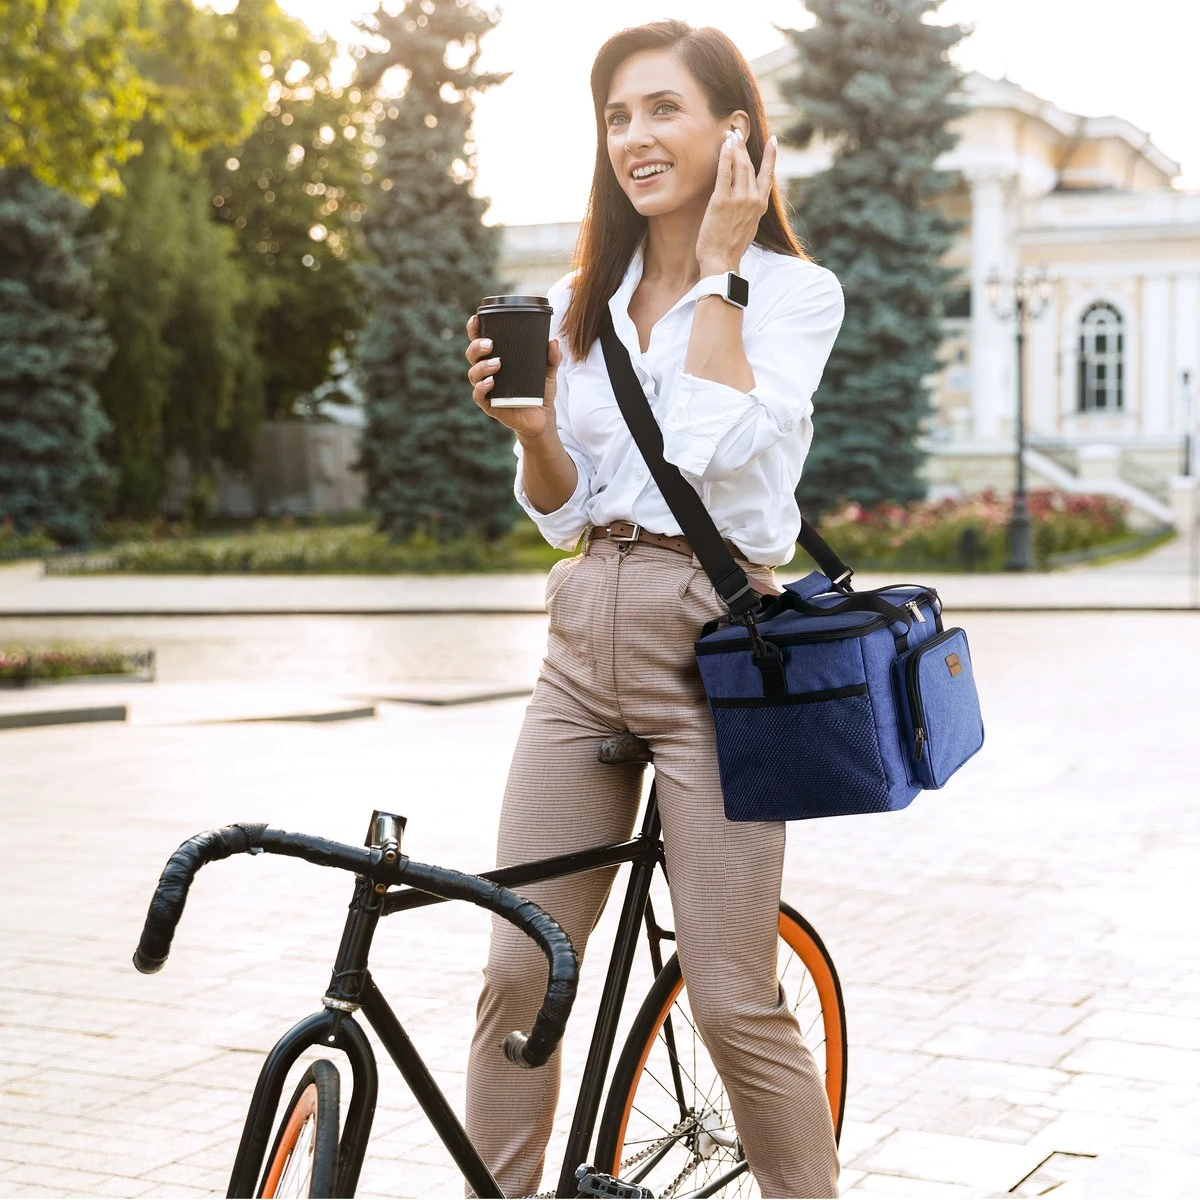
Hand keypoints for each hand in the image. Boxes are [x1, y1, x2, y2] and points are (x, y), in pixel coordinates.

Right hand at [465, 313, 561, 442]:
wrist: (542, 418)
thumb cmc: (540, 391)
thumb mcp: (548, 372)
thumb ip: (552, 357)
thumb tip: (553, 342)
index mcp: (497, 358)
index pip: (480, 341)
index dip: (474, 329)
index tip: (476, 319)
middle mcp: (487, 371)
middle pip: (472, 355)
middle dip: (476, 346)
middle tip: (490, 344)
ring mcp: (487, 388)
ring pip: (473, 373)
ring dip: (481, 366)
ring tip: (497, 364)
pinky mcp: (489, 405)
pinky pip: (478, 395)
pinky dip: (482, 387)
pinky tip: (491, 382)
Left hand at [695, 130, 777, 275]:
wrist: (721, 262)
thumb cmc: (731, 248)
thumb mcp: (748, 228)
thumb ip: (750, 211)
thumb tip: (750, 203)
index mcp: (760, 206)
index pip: (768, 175)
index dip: (771, 156)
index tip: (773, 140)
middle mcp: (753, 200)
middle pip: (751, 166)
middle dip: (744, 146)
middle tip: (737, 132)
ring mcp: (738, 200)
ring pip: (739, 165)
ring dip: (734, 147)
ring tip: (729, 134)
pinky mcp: (722, 201)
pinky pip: (724, 173)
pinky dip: (725, 156)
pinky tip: (724, 145)